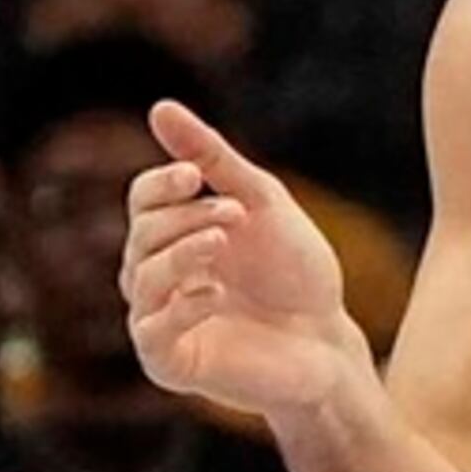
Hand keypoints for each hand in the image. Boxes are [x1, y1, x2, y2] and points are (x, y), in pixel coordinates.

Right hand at [123, 101, 369, 417]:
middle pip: (141, 235)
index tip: (196, 175)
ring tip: (223, 243)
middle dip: (184, 218)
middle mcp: (159, 278)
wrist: (329, 339)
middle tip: (235, 215)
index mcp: (178, 236)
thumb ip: (211, 158)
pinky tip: (214, 293)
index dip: (162, 184)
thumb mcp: (261, 202)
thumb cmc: (297, 271)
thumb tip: (160, 107)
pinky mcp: (170, 364)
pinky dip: (180, 306)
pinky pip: (151, 332)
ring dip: (182, 254)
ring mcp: (161, 321)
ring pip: (141, 280)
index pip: (142, 200)